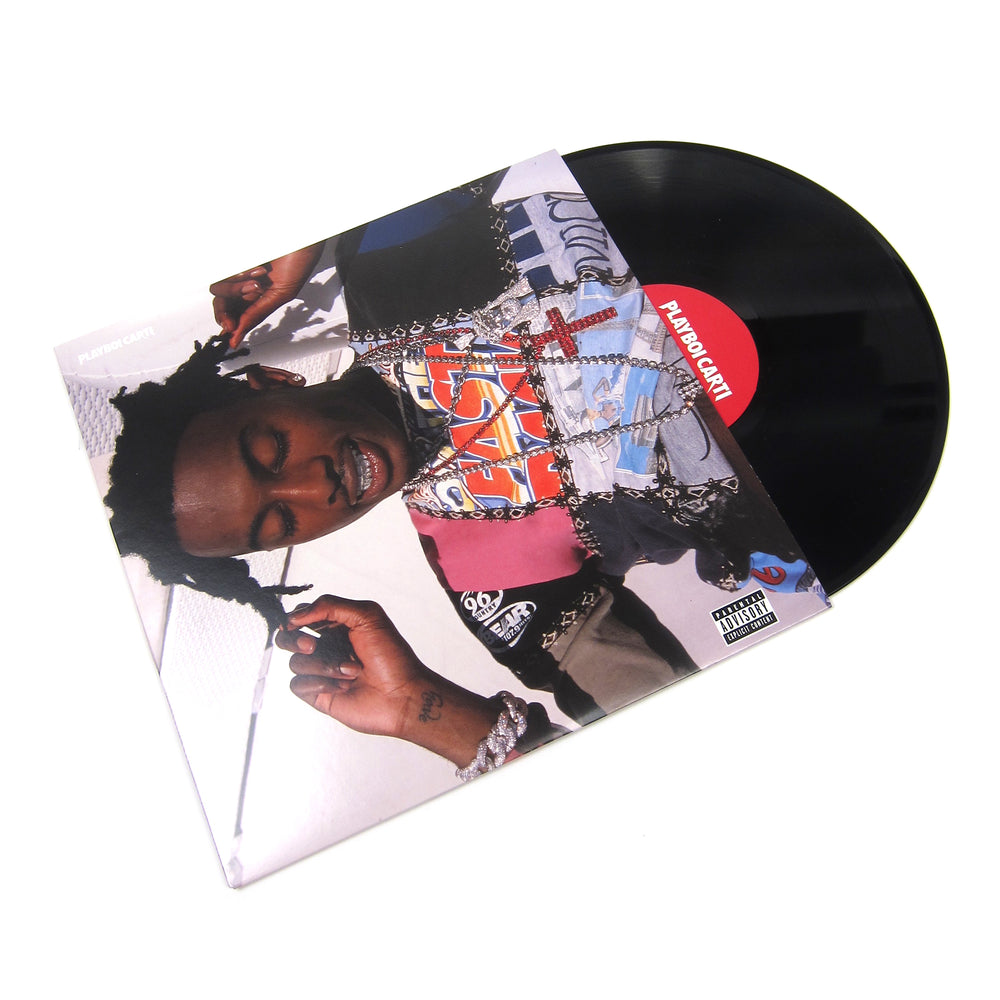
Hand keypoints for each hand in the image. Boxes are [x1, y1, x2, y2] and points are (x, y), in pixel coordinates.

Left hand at [210, 241, 325, 348]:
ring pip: (220, 289)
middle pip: (220, 305)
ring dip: (238, 288)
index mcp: (256, 298)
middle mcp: (244, 285)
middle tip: (230, 321)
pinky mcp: (233, 259)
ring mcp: (237, 271)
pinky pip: (224, 273)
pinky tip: (258, 268)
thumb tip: (237, 337)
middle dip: (225, 313)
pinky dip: (240, 274)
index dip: (228, 326)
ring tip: (258, 279)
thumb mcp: (279, 295)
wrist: (300, 237)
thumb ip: (256, 315)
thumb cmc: (297, 263)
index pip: (234, 315)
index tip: (229, 333)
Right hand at [276, 595, 425, 739]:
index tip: (298, 622)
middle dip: (293, 639)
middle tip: (311, 645)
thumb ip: (330, 606)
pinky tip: (343, 687)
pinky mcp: (319, 694)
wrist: (402, 694)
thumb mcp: (366, 616)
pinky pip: (297, 685)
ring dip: (324, 665)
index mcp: (336, 626)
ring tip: (352, 671)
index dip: (295, 618)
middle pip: (286, 638)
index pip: (301, 615)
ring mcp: (321, 671)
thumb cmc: (391, 655)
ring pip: (296, 662)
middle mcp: (326, 647)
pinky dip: (319, 683)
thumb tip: (295, 616)